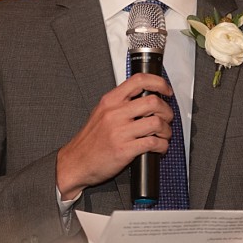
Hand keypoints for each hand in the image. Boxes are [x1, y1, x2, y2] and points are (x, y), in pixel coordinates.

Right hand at [56, 73, 172, 199]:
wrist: (76, 162)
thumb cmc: (90, 141)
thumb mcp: (100, 113)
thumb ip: (119, 104)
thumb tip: (144, 98)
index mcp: (110, 101)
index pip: (139, 80)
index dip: (158, 83)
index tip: (166, 91)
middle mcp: (115, 113)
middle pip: (153, 102)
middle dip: (167, 111)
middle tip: (167, 118)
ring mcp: (119, 132)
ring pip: (156, 122)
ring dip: (166, 130)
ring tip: (163, 135)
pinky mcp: (124, 150)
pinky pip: (153, 143)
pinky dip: (162, 146)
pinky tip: (159, 148)